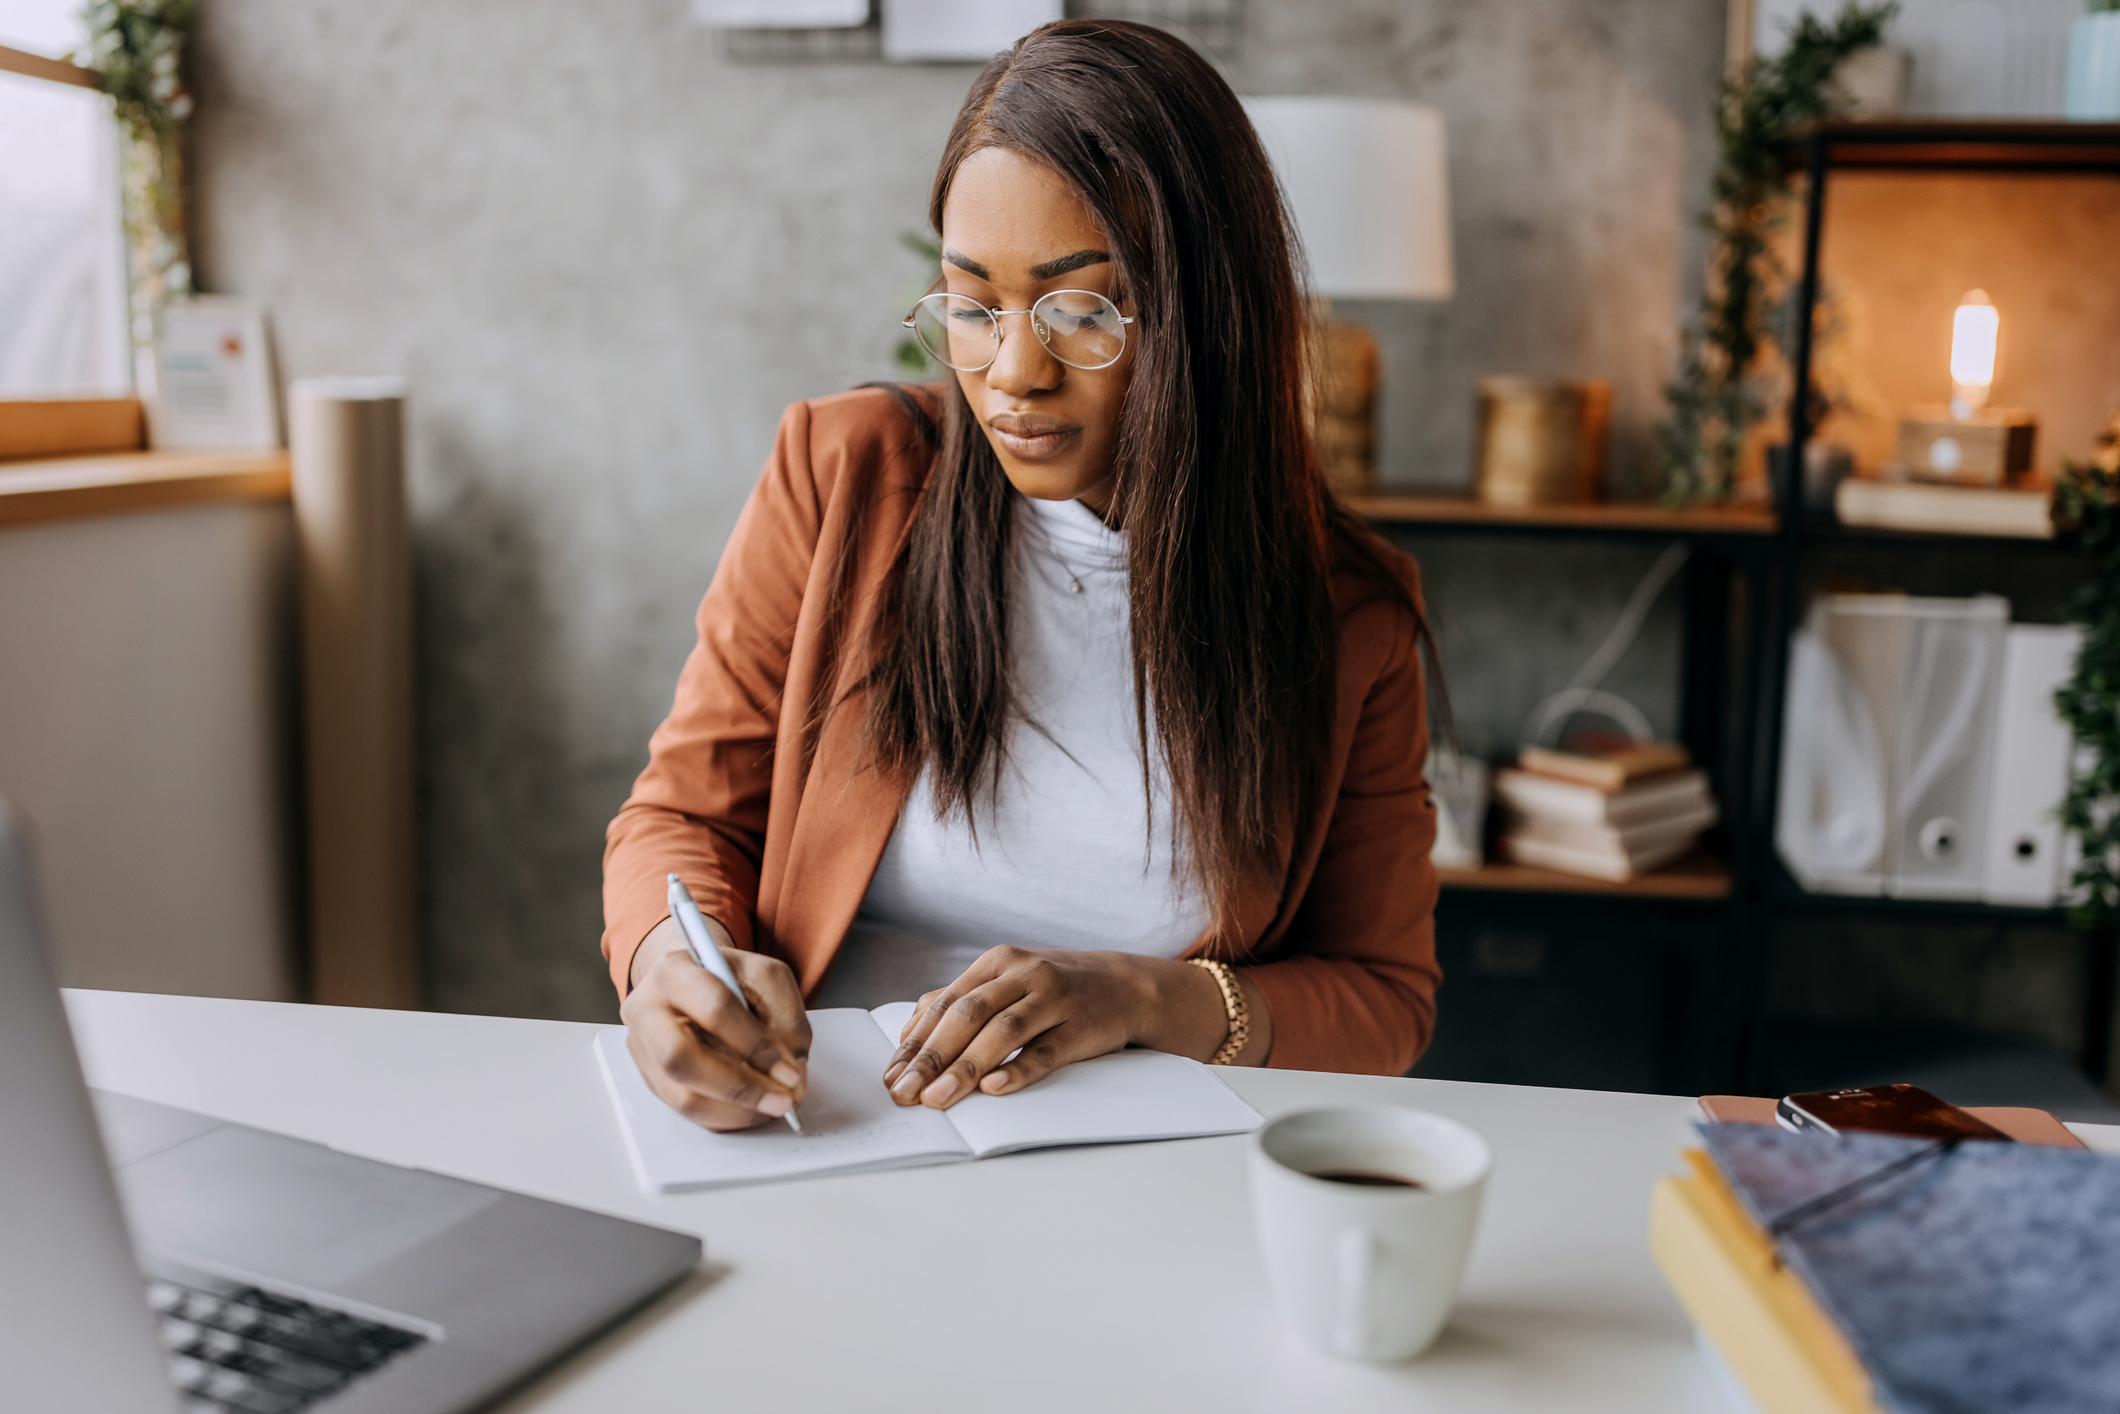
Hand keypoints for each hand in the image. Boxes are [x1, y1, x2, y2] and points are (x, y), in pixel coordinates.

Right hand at [621, 915, 811, 1131]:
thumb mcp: (768, 979)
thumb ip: (787, 1022)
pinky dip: (726, 1117)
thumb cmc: (731, 978)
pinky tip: (752, 1109)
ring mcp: (642, 1049)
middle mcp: (647, 1010)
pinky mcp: (650, 1078)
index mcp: (675, 971)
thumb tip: (792, 1078)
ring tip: (772, 1106)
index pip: (714, 1010)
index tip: (790, 1071)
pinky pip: (686, 1111)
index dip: (756, 1045)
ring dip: (736, 1110)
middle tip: (782, 1100)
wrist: (694, 981)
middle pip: (682, 1059)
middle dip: (740, 1087)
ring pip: (682, 1095)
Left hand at [881, 945, 1269, 1109]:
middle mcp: (1023, 975)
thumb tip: (910, 1032)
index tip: (891, 1077)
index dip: (914, 1043)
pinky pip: (1046, 1050)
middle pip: (967, 1015)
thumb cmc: (1055, 990)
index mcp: (997, 963)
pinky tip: (994, 1088)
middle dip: (931, 1057)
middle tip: (904, 1093)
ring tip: (937, 1099)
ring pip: (1002, 1032)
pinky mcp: (1082, 1026)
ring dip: (965, 1068)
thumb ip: (962, 1001)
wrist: (1127, 985)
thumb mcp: (1008, 982)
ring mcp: (1054, 998)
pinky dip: (1019, 1069)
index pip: (945, 1004)